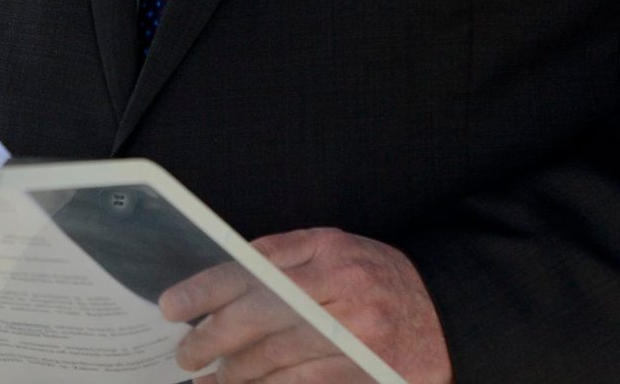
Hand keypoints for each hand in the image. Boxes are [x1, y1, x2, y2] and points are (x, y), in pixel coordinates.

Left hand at [161, 228, 451, 383]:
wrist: (446, 315)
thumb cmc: (379, 280)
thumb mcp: (337, 250)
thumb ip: (284, 259)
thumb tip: (223, 280)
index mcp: (328, 249)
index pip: (251, 268)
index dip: (206, 289)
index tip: (173, 306)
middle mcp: (344, 287)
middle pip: (259, 315)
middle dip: (212, 339)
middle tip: (185, 354)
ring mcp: (359, 333)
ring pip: (277, 357)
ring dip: (235, 374)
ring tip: (211, 381)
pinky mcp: (366, 370)